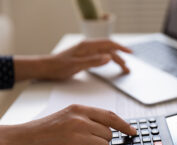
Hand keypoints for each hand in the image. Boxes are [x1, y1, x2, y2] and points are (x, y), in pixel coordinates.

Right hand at [0, 104, 135, 144]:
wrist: (18, 141)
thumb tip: (107, 130)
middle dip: (101, 142)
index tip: (132, 131)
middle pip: (108, 135)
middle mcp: (80, 121)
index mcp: (79, 110)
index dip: (124, 125)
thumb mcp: (65, 116)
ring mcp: (77, 137)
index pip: (110, 116)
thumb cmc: (41, 131)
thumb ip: (86, 119)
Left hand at [14, 39, 131, 80]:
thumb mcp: (76, 65)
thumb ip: (93, 61)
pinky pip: (100, 57)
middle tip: (127, 69)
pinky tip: (110, 64)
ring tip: (123, 68)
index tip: (130, 53)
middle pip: (109, 50)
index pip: (108, 44)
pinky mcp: (85, 57)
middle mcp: (88, 47)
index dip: (120, 48)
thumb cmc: (59, 66)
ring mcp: (87, 51)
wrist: (47, 67)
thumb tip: (109, 58)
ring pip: (105, 54)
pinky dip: (108, 61)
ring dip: (115, 60)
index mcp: (87, 46)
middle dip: (120, 58)